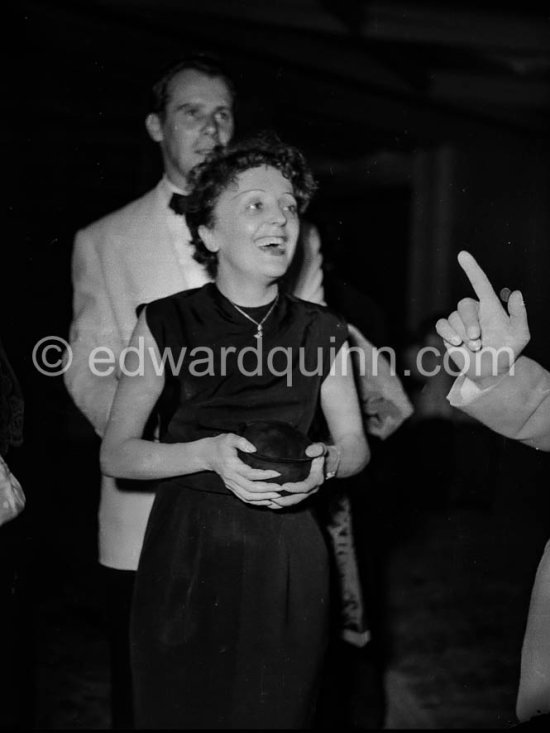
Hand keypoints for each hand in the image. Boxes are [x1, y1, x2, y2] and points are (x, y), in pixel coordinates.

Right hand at [206, 433, 281, 505]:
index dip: (264, 475)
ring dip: (263, 498)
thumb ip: (242, 442)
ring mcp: (230, 485)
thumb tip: (254, 449)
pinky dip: (256, 502)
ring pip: (247, 497)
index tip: (277, 473)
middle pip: (250, 489)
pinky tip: (267, 501)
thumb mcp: (230, 437)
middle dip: (267, 490)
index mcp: (231, 466)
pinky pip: (244, 498)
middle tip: (280, 488)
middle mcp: (231, 478)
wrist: (207, 455)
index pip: (250, 474)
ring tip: (277, 496)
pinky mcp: (231, 488)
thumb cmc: (221, 444)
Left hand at [269, 443, 325, 508]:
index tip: (284, 486)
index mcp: (316, 479)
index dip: (295, 488)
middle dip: (285, 500)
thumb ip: (317, 449)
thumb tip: (310, 450)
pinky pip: (291, 501)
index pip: (306, 487)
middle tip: (271, 498)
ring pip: (293, 502)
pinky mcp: (301, 493)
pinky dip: (281, 504)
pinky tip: (270, 503)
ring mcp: (306, 492)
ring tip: (268, 501)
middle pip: (298, 498)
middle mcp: (312, 488)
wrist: (324, 461)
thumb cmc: (319, 453)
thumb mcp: (321, 448)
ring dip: (281, 504)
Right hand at [435, 251, 529, 385]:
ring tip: (474, 348)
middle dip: (470, 323)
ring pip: (453, 318)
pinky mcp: (448, 333)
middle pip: (465, 305)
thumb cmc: (508, 352)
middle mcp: (474, 312)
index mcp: (490, 307)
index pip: (480, 283)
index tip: (462, 255)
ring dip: (463, 334)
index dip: (471, 268)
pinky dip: (447, 333)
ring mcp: (460, 323)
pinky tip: (456, 343)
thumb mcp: (521, 335)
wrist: (491, 371)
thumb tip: (516, 293)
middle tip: (478, 340)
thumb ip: (520, 315)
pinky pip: (441, 325)